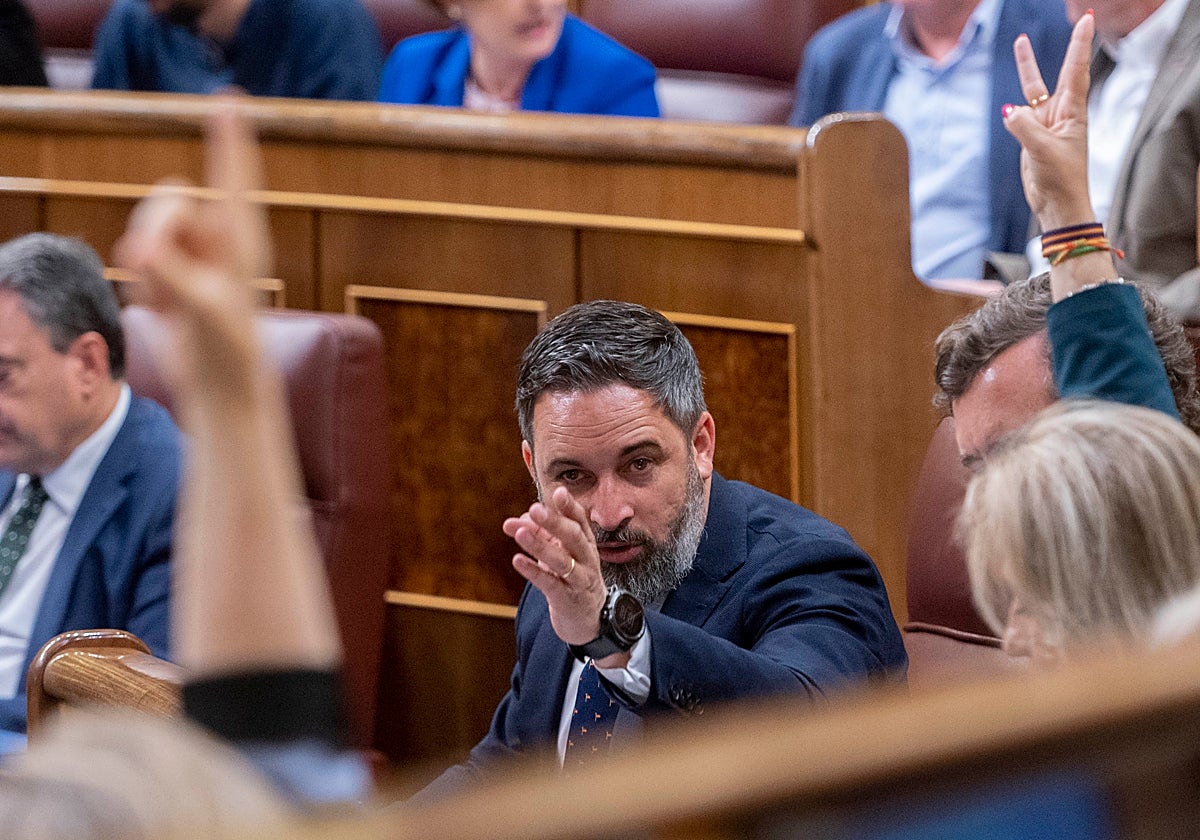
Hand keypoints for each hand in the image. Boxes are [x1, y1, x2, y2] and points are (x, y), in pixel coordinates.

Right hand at [113, 100, 271, 407]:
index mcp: (241, 239)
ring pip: (150, 223)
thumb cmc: (227, 347)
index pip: (234, 178)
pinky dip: (143, 284)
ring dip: (146, 260)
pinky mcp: (172, 270)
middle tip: (147, 263)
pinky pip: (138, 255)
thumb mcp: (205, 311)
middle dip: (154, 223)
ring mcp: (194, 252)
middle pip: (171, 197)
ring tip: (165, 298)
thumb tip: (143, 256)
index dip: (229, 140)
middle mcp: (219, 238)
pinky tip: (164, 308)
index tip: (229, 100)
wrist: (218, 382)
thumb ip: (174, 277)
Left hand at [503, 487, 607, 645]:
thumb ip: (538, 535)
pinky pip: (550, 584)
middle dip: (555, 522)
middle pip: (574, 537)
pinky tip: (517, 561)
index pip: (580, 522)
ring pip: (562, 561)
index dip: (570, 507)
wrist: (589, 621)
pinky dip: (533, 572)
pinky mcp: (567, 600)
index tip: (558, 491)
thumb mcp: (558, 554)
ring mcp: (579, 580)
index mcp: (585, 544)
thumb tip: (516, 520)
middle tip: (536, 509)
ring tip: (520, 533)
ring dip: (540, 546)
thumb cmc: (572, 580)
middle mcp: (586, 560)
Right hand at [1003, 13, 1094, 229]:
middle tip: (1056, 24)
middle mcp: (1060, 114)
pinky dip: (1013, 116)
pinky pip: (1019, 118)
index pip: (1076, 70)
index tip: (1086, 20)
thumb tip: (1009, 111)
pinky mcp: (1031, 138)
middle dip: (1056, 44)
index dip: (1080, 45)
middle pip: (1053, 73)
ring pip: (1032, 92)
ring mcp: (1045, 125)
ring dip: (1026, 69)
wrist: (1057, 204)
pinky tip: (1010, 119)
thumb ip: (1024, 127)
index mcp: (1072, 112)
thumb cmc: (1061, 178)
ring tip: (1020, 44)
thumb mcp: (1041, 150)